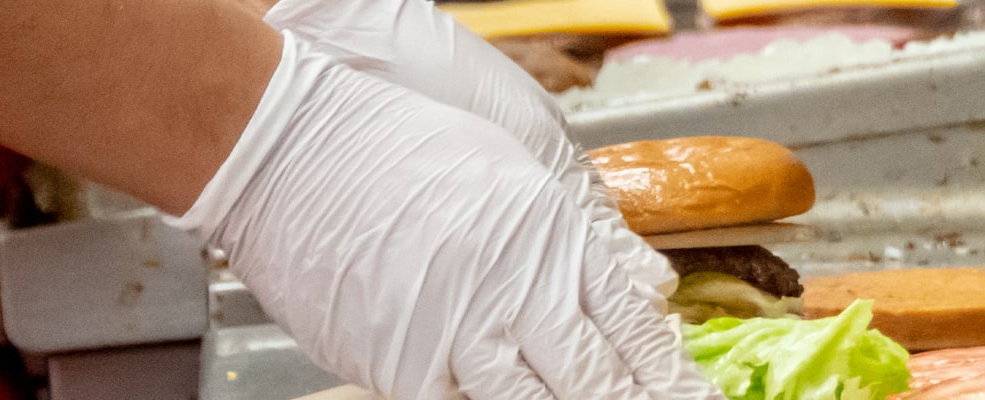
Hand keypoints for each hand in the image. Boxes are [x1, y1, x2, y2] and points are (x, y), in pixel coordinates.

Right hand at [168, 31, 712, 398]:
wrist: (290, 152)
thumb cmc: (387, 148)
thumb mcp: (505, 172)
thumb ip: (565, 239)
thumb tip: (630, 289)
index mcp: (546, 234)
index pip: (627, 320)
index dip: (667, 372)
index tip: (693, 398)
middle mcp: (512, 285)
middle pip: (594, 375)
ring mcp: (457, 330)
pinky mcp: (401, 364)